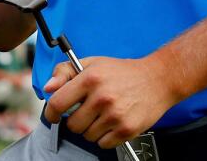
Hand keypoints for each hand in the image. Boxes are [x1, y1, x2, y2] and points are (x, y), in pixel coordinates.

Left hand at [42, 56, 178, 148]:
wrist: (157, 79)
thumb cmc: (123, 72)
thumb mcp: (92, 63)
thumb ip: (65, 72)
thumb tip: (49, 88)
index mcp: (90, 78)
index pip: (57, 103)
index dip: (51, 113)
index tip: (54, 116)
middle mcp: (101, 97)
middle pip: (72, 125)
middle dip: (77, 120)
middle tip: (88, 111)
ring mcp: (115, 115)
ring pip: (87, 136)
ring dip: (92, 129)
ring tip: (104, 115)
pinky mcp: (126, 129)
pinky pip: (103, 144)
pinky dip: (105, 137)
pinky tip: (113, 122)